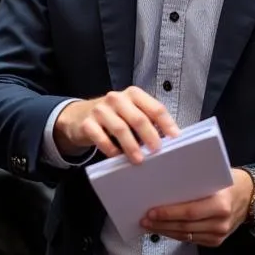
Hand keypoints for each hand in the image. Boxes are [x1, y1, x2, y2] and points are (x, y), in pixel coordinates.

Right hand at [54, 89, 179, 162]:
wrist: (79, 115)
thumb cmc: (113, 116)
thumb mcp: (131, 112)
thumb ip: (147, 121)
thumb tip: (168, 139)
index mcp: (133, 94)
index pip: (155, 107)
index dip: (167, 123)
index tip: (175, 138)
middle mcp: (116, 99)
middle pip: (138, 118)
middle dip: (150, 136)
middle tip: (157, 150)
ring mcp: (100, 110)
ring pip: (120, 128)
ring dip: (132, 146)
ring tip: (139, 159)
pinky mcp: (87, 123)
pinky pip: (100, 137)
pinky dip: (111, 149)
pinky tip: (117, 156)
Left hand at [142, 169, 253, 246]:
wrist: (249, 196)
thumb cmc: (226, 182)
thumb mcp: (212, 176)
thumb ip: (192, 182)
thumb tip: (162, 181)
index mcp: (220, 205)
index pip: (189, 212)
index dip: (168, 214)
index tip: (150, 212)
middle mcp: (221, 223)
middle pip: (185, 227)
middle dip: (161, 224)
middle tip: (143, 220)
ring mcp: (219, 234)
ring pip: (186, 236)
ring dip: (165, 231)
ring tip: (148, 225)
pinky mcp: (216, 241)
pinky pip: (191, 240)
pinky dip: (175, 235)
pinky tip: (162, 229)